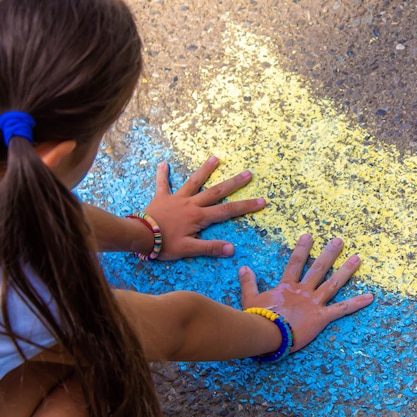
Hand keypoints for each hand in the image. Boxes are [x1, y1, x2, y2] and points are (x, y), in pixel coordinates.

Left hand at [143, 156, 265, 259]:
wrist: (140, 236)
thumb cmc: (165, 244)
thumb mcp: (189, 250)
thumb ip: (210, 248)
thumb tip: (232, 249)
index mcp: (200, 217)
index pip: (228, 211)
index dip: (246, 206)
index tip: (262, 201)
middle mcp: (192, 204)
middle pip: (216, 192)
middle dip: (234, 183)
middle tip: (248, 173)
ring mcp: (177, 198)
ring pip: (194, 182)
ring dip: (205, 170)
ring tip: (215, 158)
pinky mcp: (162, 197)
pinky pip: (162, 184)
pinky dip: (162, 174)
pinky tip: (163, 163)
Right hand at [238, 234, 373, 351]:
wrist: (266, 335)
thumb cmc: (257, 318)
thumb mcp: (250, 298)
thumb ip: (248, 282)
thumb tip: (242, 267)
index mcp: (287, 286)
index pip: (296, 262)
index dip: (302, 249)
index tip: (309, 236)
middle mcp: (303, 291)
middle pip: (319, 268)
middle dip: (330, 253)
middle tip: (340, 240)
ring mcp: (314, 303)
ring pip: (334, 283)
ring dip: (347, 270)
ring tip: (358, 259)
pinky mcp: (322, 317)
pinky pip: (342, 309)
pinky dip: (356, 303)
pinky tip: (370, 297)